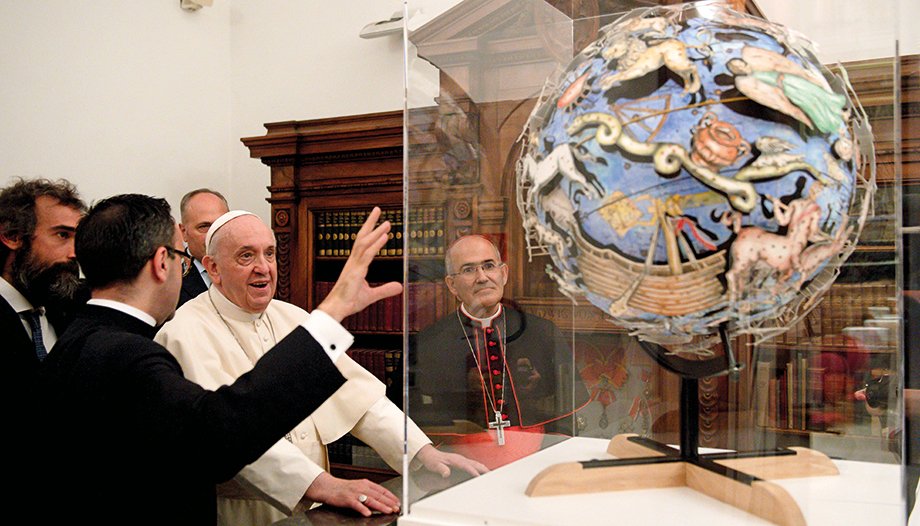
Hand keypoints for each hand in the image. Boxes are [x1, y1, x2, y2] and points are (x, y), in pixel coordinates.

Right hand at [304, 472, 398, 516]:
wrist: (328, 487)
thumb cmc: (343, 488)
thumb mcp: (359, 487)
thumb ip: (369, 493)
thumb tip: (380, 500)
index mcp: (366, 483)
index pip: (382, 490)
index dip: (391, 496)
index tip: (397, 502)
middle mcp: (362, 487)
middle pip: (378, 495)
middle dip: (389, 502)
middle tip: (396, 508)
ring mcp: (355, 493)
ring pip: (371, 500)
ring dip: (381, 506)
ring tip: (388, 511)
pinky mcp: (347, 499)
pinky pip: (357, 505)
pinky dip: (363, 509)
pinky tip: (368, 514)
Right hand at [317, 207, 402, 321]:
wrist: (337, 309)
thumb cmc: (349, 302)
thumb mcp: (371, 295)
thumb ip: (385, 290)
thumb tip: (400, 286)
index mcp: (355, 264)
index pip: (363, 243)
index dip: (370, 231)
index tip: (378, 221)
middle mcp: (353, 261)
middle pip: (361, 237)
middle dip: (370, 223)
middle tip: (378, 209)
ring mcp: (354, 266)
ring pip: (364, 243)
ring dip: (375, 231)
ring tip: (387, 223)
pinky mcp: (355, 272)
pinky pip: (367, 255)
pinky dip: (376, 245)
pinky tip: (384, 237)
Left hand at [414, 444, 488, 477]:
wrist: (429, 454)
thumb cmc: (432, 460)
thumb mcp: (435, 465)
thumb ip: (441, 469)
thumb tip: (446, 473)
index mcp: (455, 460)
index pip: (467, 466)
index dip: (473, 471)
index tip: (479, 476)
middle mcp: (460, 458)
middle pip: (474, 463)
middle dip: (483, 469)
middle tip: (491, 475)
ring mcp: (461, 459)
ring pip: (475, 463)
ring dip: (483, 468)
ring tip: (489, 474)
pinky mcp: (461, 461)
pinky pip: (472, 464)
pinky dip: (479, 467)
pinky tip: (481, 470)